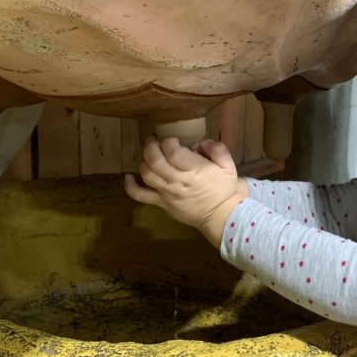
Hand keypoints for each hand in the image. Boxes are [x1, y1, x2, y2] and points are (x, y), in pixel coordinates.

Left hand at [124, 137, 246, 244]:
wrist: (220, 216)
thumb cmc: (223, 190)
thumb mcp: (229, 166)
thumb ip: (217, 149)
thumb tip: (200, 142)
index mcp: (194, 171)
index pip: (173, 152)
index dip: (169, 142)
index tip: (173, 140)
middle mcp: (177, 182)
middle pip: (155, 161)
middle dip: (151, 146)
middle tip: (154, 140)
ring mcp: (166, 194)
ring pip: (146, 174)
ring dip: (144, 160)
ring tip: (149, 154)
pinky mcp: (160, 204)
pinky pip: (140, 195)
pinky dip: (130, 186)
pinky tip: (128, 177)